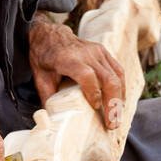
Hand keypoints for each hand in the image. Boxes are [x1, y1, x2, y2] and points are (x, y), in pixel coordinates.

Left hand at [28, 13, 125, 128]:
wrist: (50, 35)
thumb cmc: (44, 58)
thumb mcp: (40, 78)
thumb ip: (47, 98)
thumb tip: (52, 121)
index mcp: (68, 59)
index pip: (87, 76)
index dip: (93, 93)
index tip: (95, 107)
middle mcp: (86, 53)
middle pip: (108, 78)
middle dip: (113, 103)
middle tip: (112, 124)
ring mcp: (98, 51)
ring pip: (117, 76)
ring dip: (119, 99)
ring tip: (117, 118)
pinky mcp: (104, 52)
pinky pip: (118, 71)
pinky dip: (121, 88)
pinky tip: (120, 103)